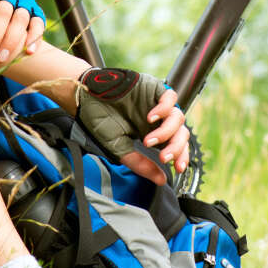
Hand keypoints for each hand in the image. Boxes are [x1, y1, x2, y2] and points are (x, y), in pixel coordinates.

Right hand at [75, 67, 191, 186]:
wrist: (85, 98)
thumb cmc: (98, 120)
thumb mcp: (120, 148)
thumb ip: (140, 164)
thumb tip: (161, 180)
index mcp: (152, 132)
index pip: (175, 144)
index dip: (180, 156)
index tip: (177, 168)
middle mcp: (157, 118)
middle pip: (181, 133)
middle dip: (176, 148)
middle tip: (163, 158)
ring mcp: (156, 102)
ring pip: (178, 117)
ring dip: (167, 133)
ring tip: (148, 141)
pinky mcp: (153, 87)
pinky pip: (170, 97)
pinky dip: (164, 110)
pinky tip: (151, 118)